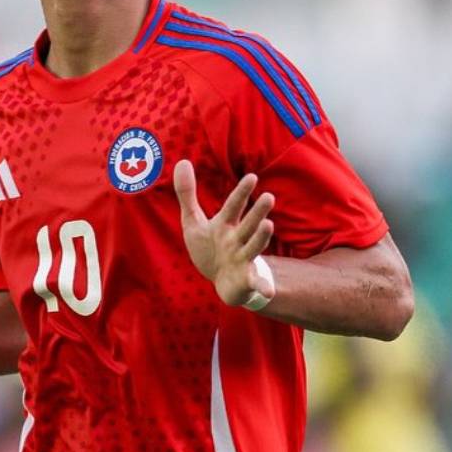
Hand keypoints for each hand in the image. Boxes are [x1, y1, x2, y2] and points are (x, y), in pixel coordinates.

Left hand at [174, 159, 275, 307]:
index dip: (241, 193)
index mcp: (225, 225)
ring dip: (261, 238)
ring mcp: (243, 259)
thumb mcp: (193, 222)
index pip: (233, 206)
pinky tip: (268, 291)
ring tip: (269, 226)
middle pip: (247, 224)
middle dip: (257, 212)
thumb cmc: (210, 247)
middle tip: (269, 197)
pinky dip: (263, 287)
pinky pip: (256, 283)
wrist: (223, 281)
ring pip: (253, 247)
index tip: (252, 177)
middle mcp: (237, 240)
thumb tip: (182, 160)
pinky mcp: (246, 279)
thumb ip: (187, 193)